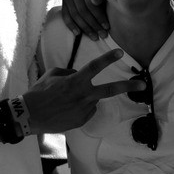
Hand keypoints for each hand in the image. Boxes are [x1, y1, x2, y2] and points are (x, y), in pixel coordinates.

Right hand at [24, 49, 145, 134]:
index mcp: (75, 81)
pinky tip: (66, 110)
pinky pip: (87, 110)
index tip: (120, 52)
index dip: (108, 58)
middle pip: (110, 90)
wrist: (30, 116)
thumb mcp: (52, 75)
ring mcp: (84, 110)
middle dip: (128, 86)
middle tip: (143, 85)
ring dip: (85, 98)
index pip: (94, 67)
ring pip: (93, 100)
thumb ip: (69, 72)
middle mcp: (83, 96)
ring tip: (66, 102)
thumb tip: (78, 75)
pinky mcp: (82, 121)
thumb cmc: (39, 93)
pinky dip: (80, 108)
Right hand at [62, 0, 107, 39]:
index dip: (99, 16)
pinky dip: (71, 26)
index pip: (90, 3)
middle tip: (102, 35)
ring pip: (74, 15)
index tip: (107, 27)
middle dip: (93, 25)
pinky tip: (78, 34)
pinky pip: (66, 16)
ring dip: (84, 28)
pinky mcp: (63, 2)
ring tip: (94, 37)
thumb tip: (94, 1)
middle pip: (82, 10)